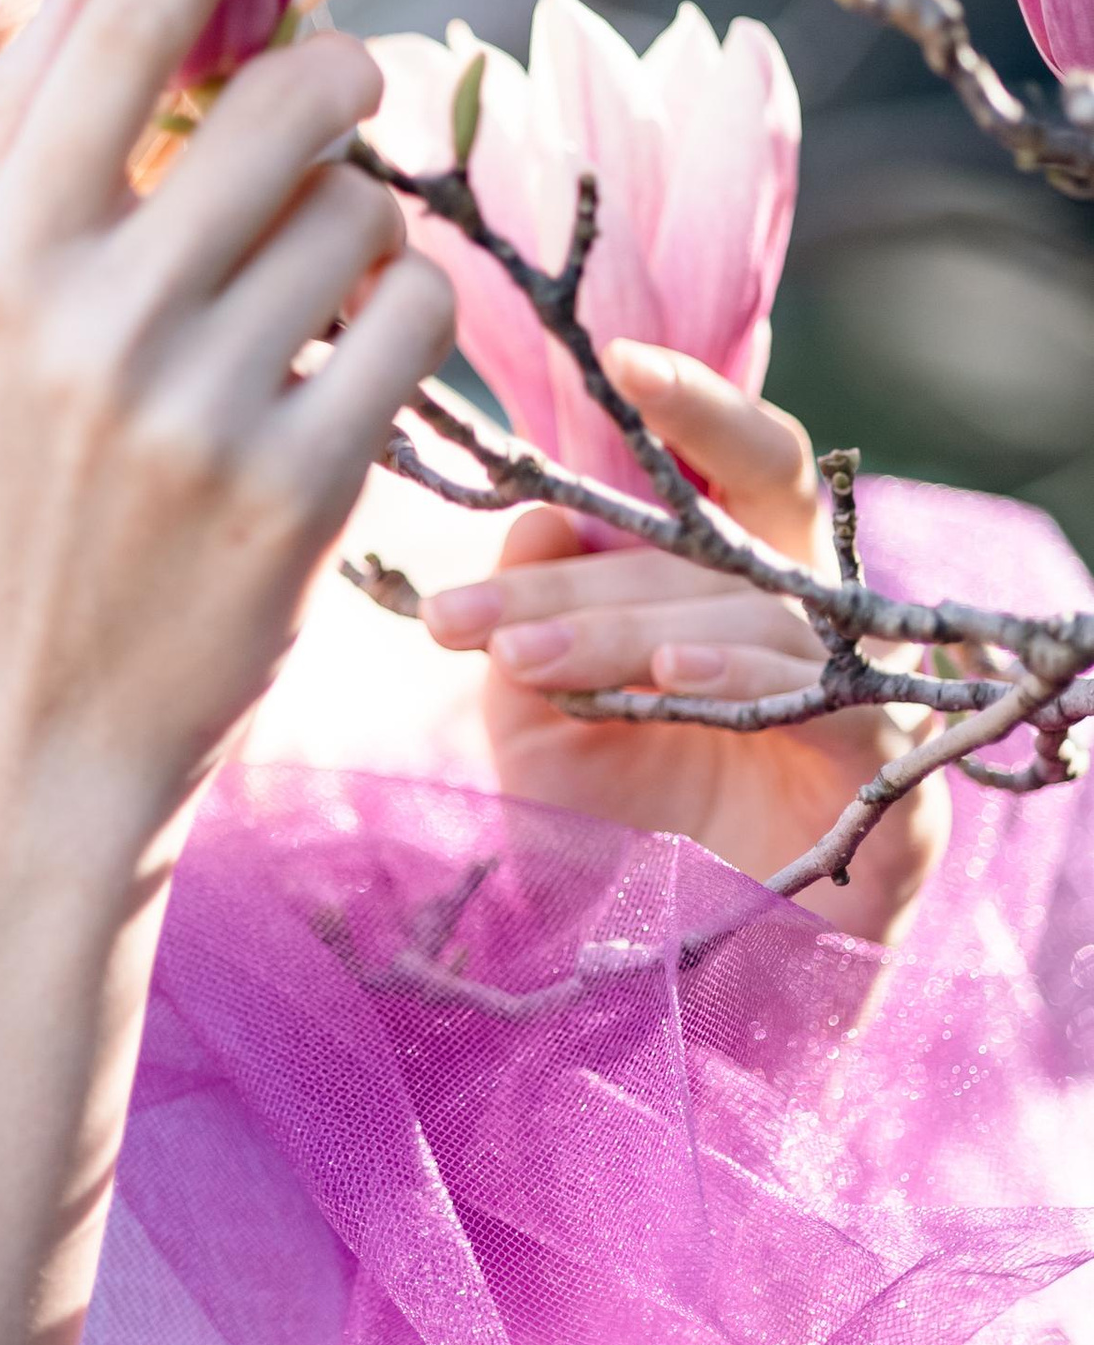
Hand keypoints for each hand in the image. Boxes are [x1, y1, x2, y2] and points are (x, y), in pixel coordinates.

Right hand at [0, 0, 456, 851]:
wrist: (29, 735)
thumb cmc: (4, 498)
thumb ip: (27, 143)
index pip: (119, 17)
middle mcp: (80, 314)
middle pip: (286, 91)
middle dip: (330, 84)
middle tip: (314, 127)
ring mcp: (192, 403)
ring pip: (362, 203)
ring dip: (350, 234)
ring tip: (276, 323)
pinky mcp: (298, 483)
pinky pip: (411, 310)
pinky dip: (394, 323)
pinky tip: (327, 388)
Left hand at [417, 344, 946, 944]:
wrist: (709, 985)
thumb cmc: (633, 836)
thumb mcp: (548, 729)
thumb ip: (532, 624)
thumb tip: (534, 522)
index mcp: (744, 579)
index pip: (732, 463)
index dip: (694, 401)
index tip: (614, 359)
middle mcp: (813, 612)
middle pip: (723, 536)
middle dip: (578, 572)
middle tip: (452, 620)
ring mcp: (864, 683)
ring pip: (746, 614)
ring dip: (623, 630)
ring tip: (521, 658)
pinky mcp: (891, 768)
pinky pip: (822, 695)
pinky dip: (742, 675)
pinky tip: (671, 677)